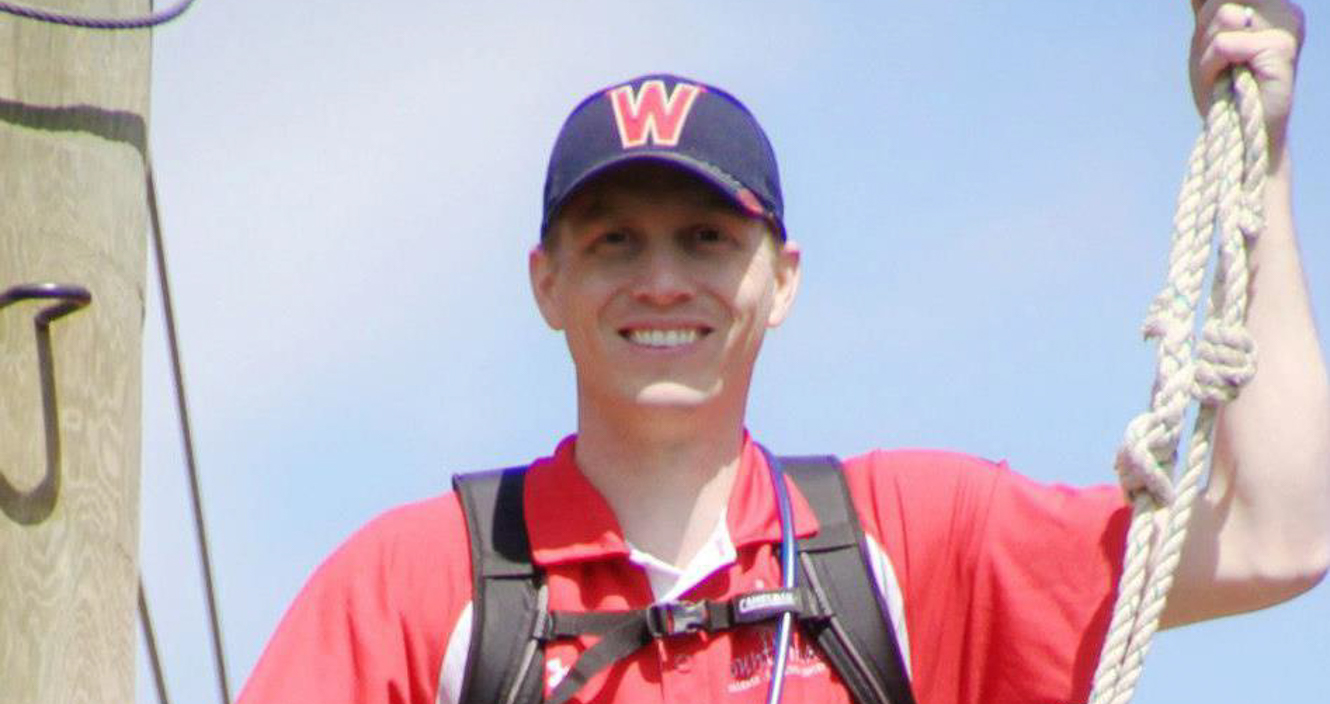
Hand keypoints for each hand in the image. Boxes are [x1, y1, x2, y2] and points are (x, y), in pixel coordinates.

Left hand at [1189, 0, 1304, 155]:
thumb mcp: (1206, 40)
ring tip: (1224, 71)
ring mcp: (1286, 26)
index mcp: (1268, 5)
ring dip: (1208, 50)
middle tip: (1217, 62)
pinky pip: (1226, 43)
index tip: (1213, 43)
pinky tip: (1227, 80)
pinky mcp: (1282, 47)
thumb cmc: (1222, 88)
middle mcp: (1283, 10)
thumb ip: (1206, 8)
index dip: (1205, 11)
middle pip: (1220, 0)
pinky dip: (1213, 64)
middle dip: (1204, 31)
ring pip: (1224, 15)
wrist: (1240, 135)